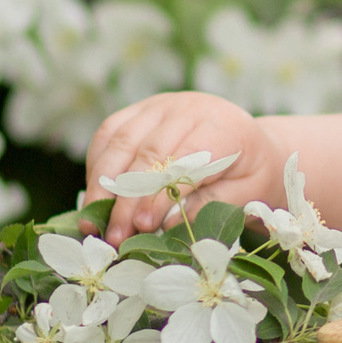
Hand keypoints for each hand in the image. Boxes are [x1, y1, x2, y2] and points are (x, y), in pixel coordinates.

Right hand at [85, 92, 289, 244]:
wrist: (248, 142)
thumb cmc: (248, 173)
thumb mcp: (246, 193)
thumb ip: (209, 205)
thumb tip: (164, 224)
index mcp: (222, 127)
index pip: (181, 161)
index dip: (159, 195)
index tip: (143, 227)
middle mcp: (188, 109)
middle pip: (146, 154)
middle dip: (126, 199)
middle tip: (115, 236)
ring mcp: (160, 105)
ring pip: (119, 142)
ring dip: (102, 185)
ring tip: (93, 223)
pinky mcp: (139, 110)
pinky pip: (108, 134)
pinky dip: (97, 167)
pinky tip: (95, 197)